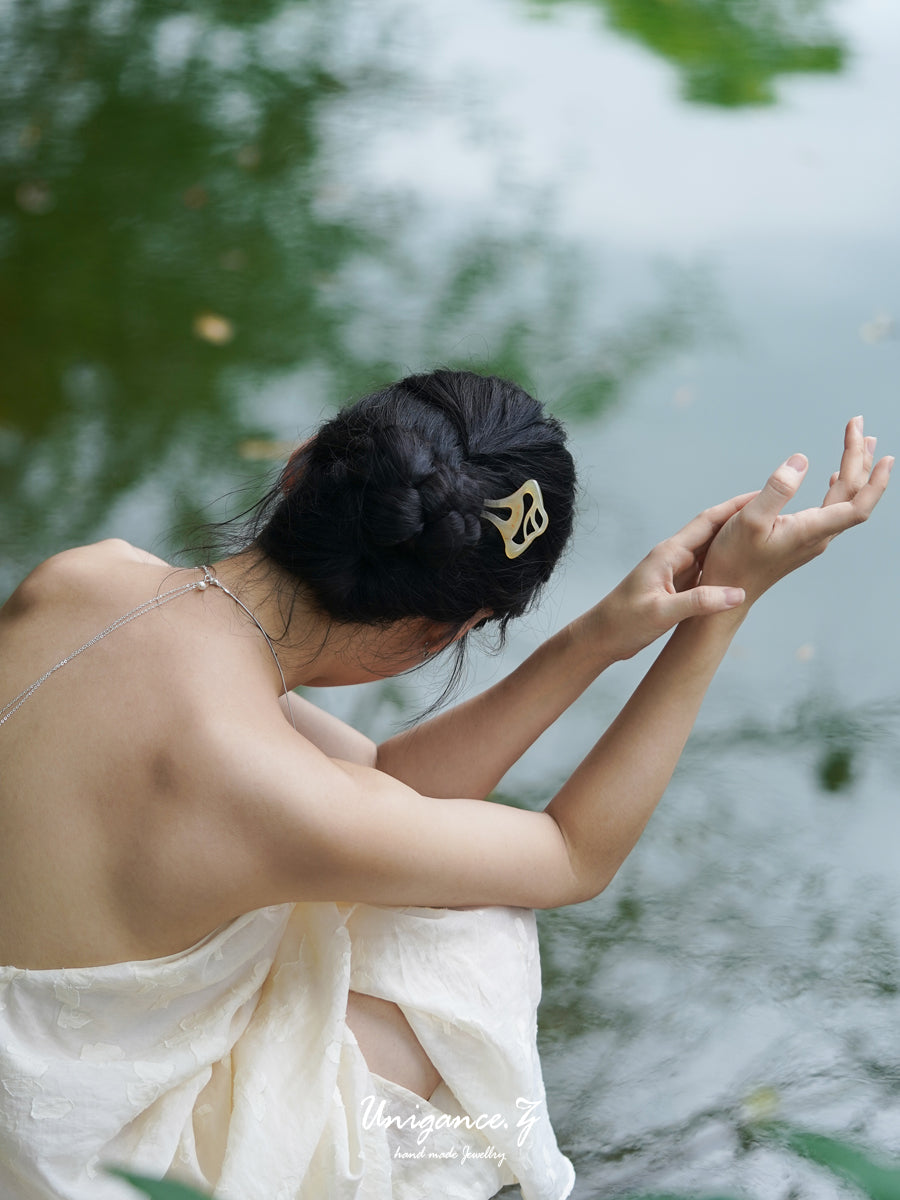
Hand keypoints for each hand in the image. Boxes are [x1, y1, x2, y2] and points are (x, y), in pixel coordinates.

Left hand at [590, 492, 756, 661]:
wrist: (600, 638)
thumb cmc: (623, 623)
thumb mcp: (661, 613)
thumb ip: (698, 601)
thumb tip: (738, 594)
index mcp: (669, 554)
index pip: (708, 522)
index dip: (735, 508)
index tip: (761, 497)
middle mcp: (673, 557)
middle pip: (714, 531)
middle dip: (742, 519)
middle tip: (776, 511)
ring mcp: (675, 571)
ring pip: (712, 550)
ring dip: (737, 541)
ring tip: (768, 535)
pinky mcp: (676, 586)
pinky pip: (708, 570)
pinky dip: (727, 564)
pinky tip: (745, 567)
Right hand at [701, 416, 892, 602]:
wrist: (726, 591)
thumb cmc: (734, 560)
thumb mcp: (748, 520)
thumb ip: (776, 489)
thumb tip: (801, 460)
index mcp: (810, 531)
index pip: (857, 505)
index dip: (875, 481)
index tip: (885, 456)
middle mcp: (818, 536)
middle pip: (852, 495)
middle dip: (858, 457)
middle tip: (858, 424)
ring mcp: (811, 539)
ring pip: (844, 501)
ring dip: (853, 471)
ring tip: (860, 444)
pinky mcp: (801, 539)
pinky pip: (831, 509)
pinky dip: (838, 487)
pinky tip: (834, 478)